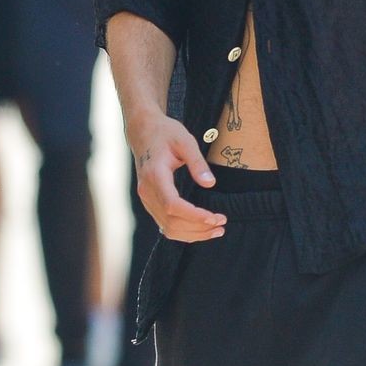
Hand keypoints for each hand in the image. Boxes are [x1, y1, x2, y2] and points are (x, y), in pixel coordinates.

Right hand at [129, 110, 225, 242]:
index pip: (172, 205)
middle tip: (222, 223)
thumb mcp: (185, 141)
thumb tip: (210, 184)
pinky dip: (185, 232)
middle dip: (199, 228)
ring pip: (168, 228)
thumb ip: (197, 163)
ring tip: (217, 230)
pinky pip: (165, 225)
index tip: (215, 217)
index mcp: (154, 175)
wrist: (143, 131)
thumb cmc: (165, 133)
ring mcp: (147, 199)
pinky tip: (201, 229)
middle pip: (171, 222)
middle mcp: (147, 191)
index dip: (194, 216)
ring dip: (193, 234)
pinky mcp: (150, 202)